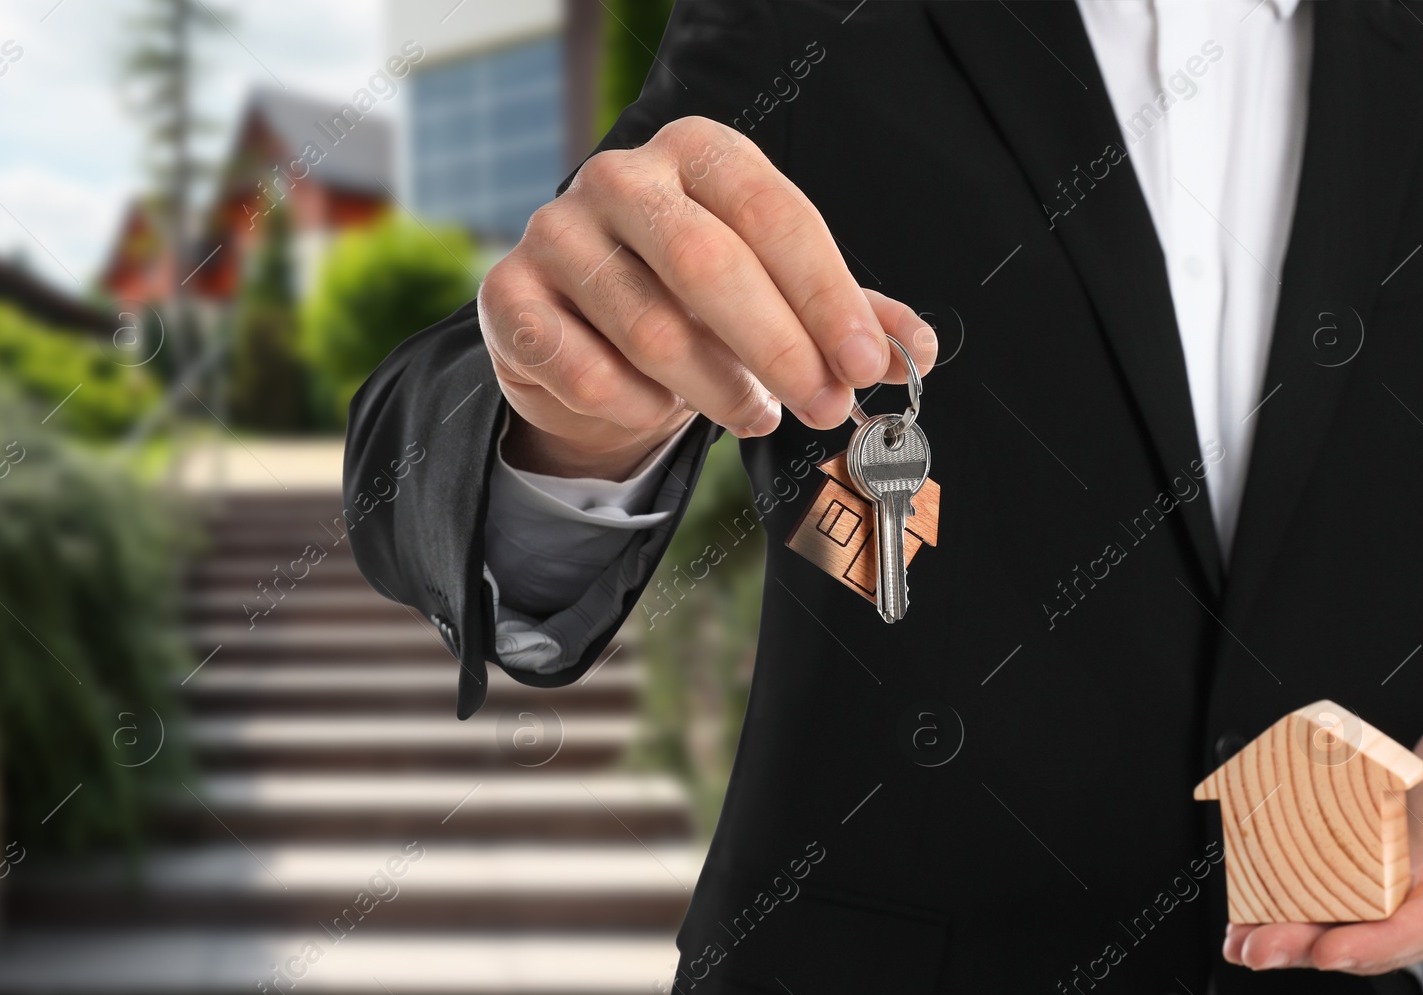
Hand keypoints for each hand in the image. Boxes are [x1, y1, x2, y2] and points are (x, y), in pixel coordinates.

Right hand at [477, 115, 936, 479]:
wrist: (583, 337)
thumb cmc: (695, 304)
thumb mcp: (775, 296)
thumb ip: (845, 317)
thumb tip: (913, 350)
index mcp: (698, 153)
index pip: (773, 213)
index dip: (826, 295)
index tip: (865, 363)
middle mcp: (621, 178)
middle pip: (707, 262)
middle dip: (778, 348)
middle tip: (824, 407)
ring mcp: (555, 233)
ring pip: (649, 328)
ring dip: (715, 389)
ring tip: (753, 413)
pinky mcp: (509, 297)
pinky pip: (583, 369)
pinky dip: (637, 407)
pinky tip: (660, 410)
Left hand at [1224, 706, 1422, 974]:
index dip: (1379, 943)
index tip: (1331, 948)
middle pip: (1371, 940)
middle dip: (1311, 948)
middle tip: (1259, 946)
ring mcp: (1397, 893)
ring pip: (1341, 929)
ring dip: (1288, 939)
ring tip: (1240, 942)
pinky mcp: (1368, 879)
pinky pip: (1326, 905)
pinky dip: (1282, 914)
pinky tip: (1245, 920)